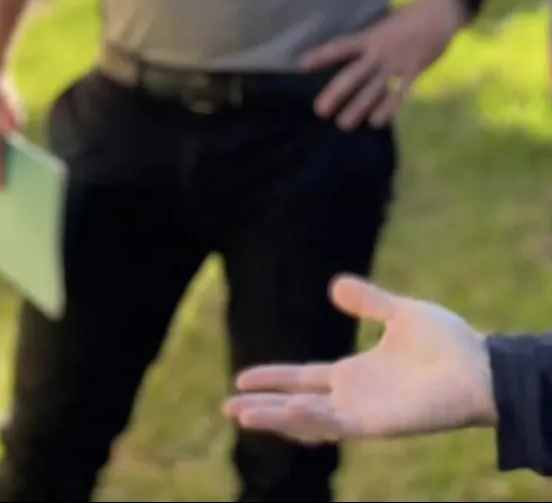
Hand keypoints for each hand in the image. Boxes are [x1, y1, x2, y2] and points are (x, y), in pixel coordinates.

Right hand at [224, 275, 496, 442]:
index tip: (241, 377)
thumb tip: (333, 285)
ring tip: (241, 414)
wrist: (482, 367)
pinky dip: (308, 419)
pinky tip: (286, 409)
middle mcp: (353, 397)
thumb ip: (367, 301)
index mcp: (353, 374)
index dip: (273, 378)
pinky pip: (336, 425)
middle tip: (227, 407)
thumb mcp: (399, 313)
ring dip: (275, 418)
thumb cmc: (449, 343)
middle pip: (296, 406)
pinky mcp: (377, 424)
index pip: (302, 378)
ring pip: (308, 421)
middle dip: (262, 408)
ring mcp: (363, 413)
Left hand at [301, 0, 464, 129]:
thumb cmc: (406, 17)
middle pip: (354, 75)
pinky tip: (377, 122)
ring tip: (343, 124)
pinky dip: (388, 108)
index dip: (321, 55)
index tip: (302, 64)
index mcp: (369, 36)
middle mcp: (380, 51)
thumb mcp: (381, 23)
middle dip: (337, 93)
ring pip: (374, 89)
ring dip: (359, 108)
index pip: (340, 46)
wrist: (440, 12)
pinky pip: (400, 94)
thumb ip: (366, 39)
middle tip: (319, 110)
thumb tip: (346, 54)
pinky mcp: (414, 72)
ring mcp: (397, 63)